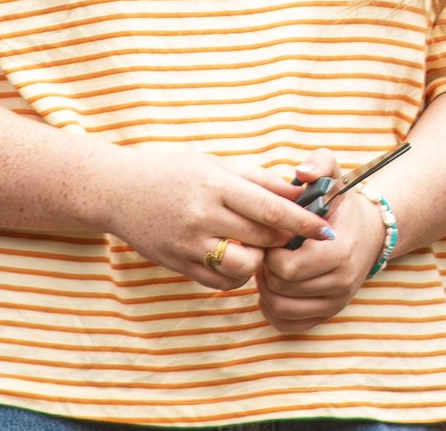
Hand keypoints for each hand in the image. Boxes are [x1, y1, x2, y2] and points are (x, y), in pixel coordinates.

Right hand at [94, 144, 327, 289]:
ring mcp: (187, 244)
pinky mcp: (176, 264)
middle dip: (286, 239)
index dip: (303, 221)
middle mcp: (202, 216)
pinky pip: (219, 281)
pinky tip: (237, 256)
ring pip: (243, 265)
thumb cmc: (173, 171)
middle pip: (262, 238)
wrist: (118, 191)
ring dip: (261, 259)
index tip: (327, 229)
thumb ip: (259, 180)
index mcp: (216, 186)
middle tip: (295, 233)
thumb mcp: (217, 164)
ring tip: (260, 244)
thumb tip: (300, 191)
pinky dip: (237, 274)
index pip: (271, 208)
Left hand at [259, 151, 383, 334]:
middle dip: (266, 270)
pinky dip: (273, 309)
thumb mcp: (335, 176)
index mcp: (340, 251)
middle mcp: (341, 281)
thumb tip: (302, 172)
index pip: (286, 268)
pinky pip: (288, 324)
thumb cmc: (343, 205)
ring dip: (267, 290)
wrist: (371, 231)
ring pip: (280, 309)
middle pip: (280, 289)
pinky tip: (276, 288)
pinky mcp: (329, 314)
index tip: (273, 238)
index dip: (270, 253)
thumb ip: (320, 163)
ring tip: (271, 268)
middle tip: (268, 252)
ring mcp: (336, 301)